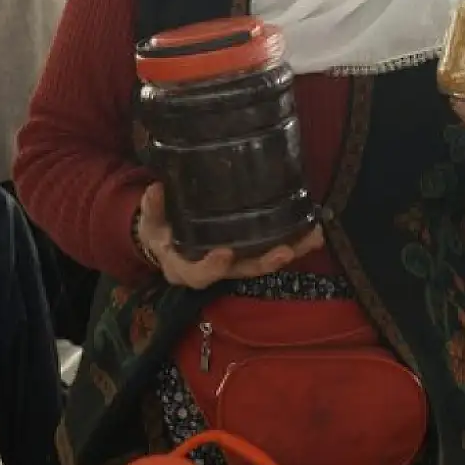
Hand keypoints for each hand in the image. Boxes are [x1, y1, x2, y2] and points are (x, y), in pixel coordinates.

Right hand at [135, 182, 323, 289]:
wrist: (167, 241)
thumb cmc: (159, 231)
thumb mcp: (150, 222)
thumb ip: (153, 208)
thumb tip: (155, 189)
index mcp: (184, 268)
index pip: (197, 275)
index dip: (211, 267)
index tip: (224, 253)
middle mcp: (214, 271)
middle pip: (241, 272)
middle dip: (264, 263)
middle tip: (284, 251)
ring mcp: (234, 264)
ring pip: (262, 263)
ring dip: (289, 253)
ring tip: (312, 239)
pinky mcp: (248, 252)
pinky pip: (271, 250)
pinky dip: (294, 243)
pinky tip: (314, 231)